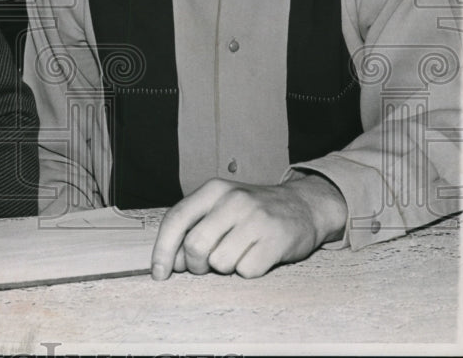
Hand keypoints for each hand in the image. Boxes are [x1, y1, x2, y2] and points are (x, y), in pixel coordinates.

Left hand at [150, 173, 347, 279]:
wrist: (303, 207)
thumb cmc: (252, 213)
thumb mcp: (220, 207)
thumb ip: (193, 227)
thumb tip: (171, 262)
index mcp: (213, 190)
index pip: (176, 219)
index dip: (163, 250)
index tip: (159, 273)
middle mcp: (233, 200)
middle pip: (195, 245)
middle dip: (196, 265)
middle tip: (207, 265)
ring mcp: (256, 219)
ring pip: (219, 263)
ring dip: (225, 268)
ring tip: (239, 253)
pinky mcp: (276, 240)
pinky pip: (246, 272)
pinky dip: (248, 270)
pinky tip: (258, 255)